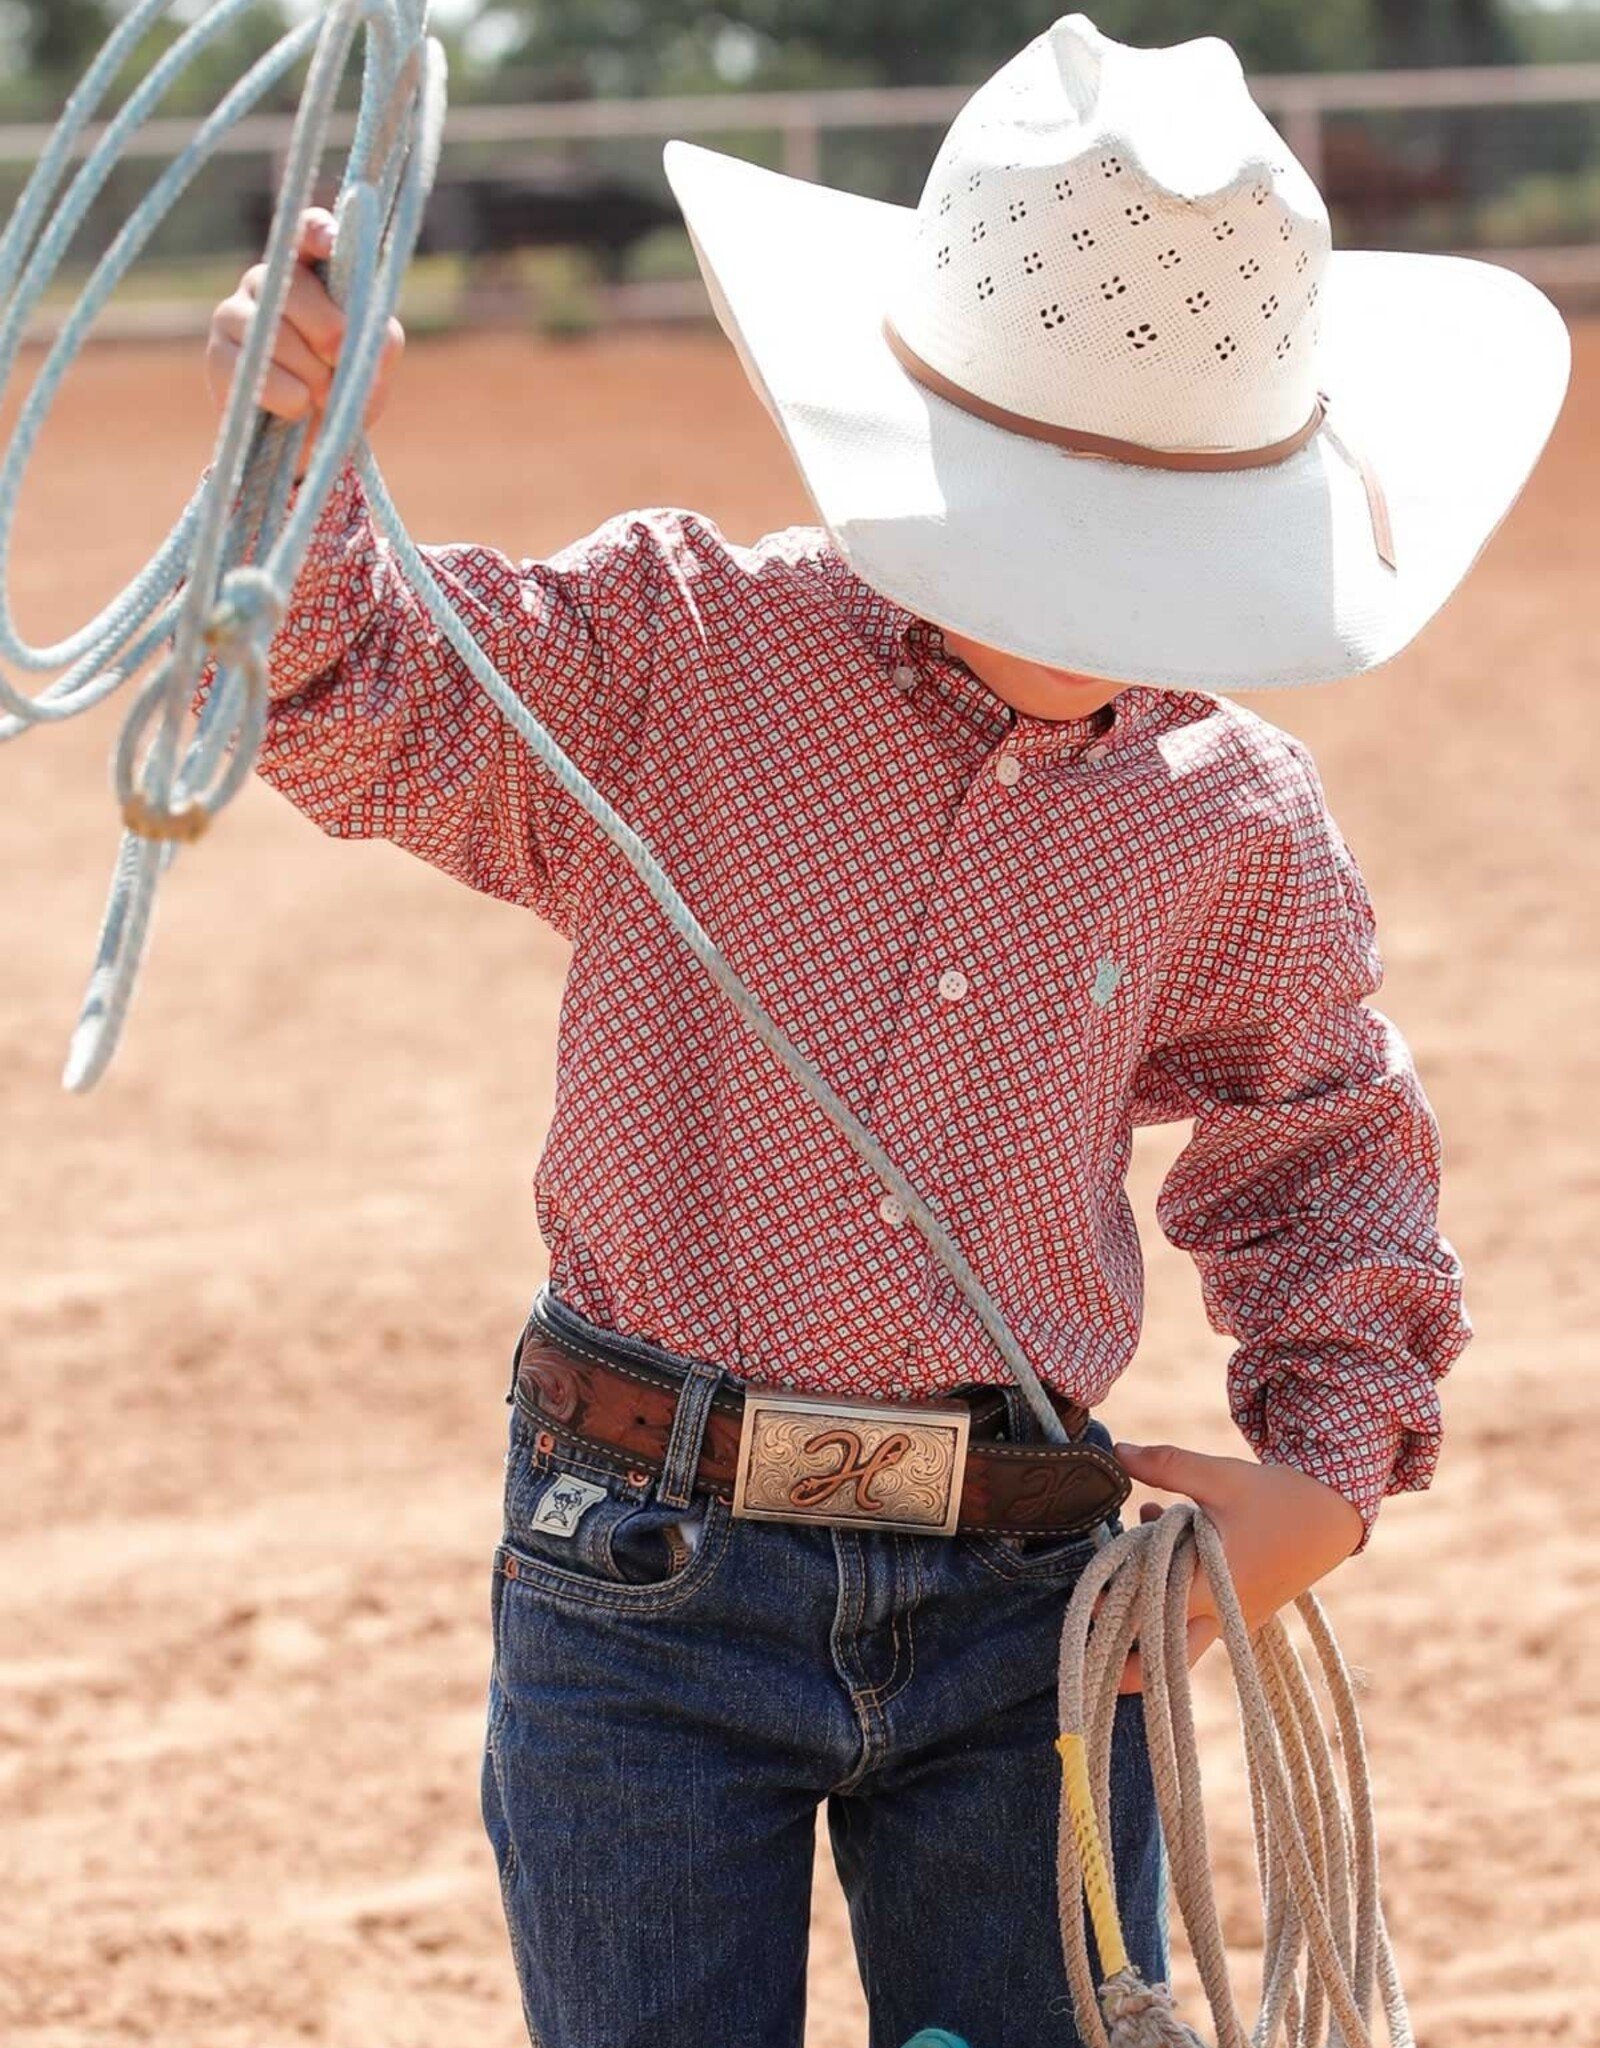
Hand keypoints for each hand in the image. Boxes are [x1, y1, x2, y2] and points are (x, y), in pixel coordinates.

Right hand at [205, 207, 405, 474]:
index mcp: (308, 269)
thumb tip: (375, 338)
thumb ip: (382, 339)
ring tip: (322, 394)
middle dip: (329, 333)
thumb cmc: (346, 386)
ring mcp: (235, 313)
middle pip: (297, 291)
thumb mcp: (376, 360)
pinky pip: (255, 372)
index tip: (331, 243)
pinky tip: (297, 406)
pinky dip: (286, 396)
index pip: (306, 231)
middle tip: (340, 362)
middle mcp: (267, 280)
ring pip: (277, 336)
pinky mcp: (217, 356)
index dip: (316, 231)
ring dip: (312, 376)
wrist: (312, 439)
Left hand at [1109, 1441, 1364, 1694]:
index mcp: (1209, 1590)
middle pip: (1163, 1662)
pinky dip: (1175, 1588)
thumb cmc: (1275, 1498)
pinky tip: (1160, 1527)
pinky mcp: (1242, 1615)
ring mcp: (1234, 1623)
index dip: (1110, 1608)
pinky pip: (1199, 1616)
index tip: (1090, 1588)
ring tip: (1134, 1548)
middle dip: (1125, 1654)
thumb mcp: (1220, 1477)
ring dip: (1150, 1605)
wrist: (1330, 1517)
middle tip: (1096, 1619)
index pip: (1146, 1619)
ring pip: (1179, 1639)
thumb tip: (1119, 1452)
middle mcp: (1220, 1618)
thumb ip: (1167, 1466)